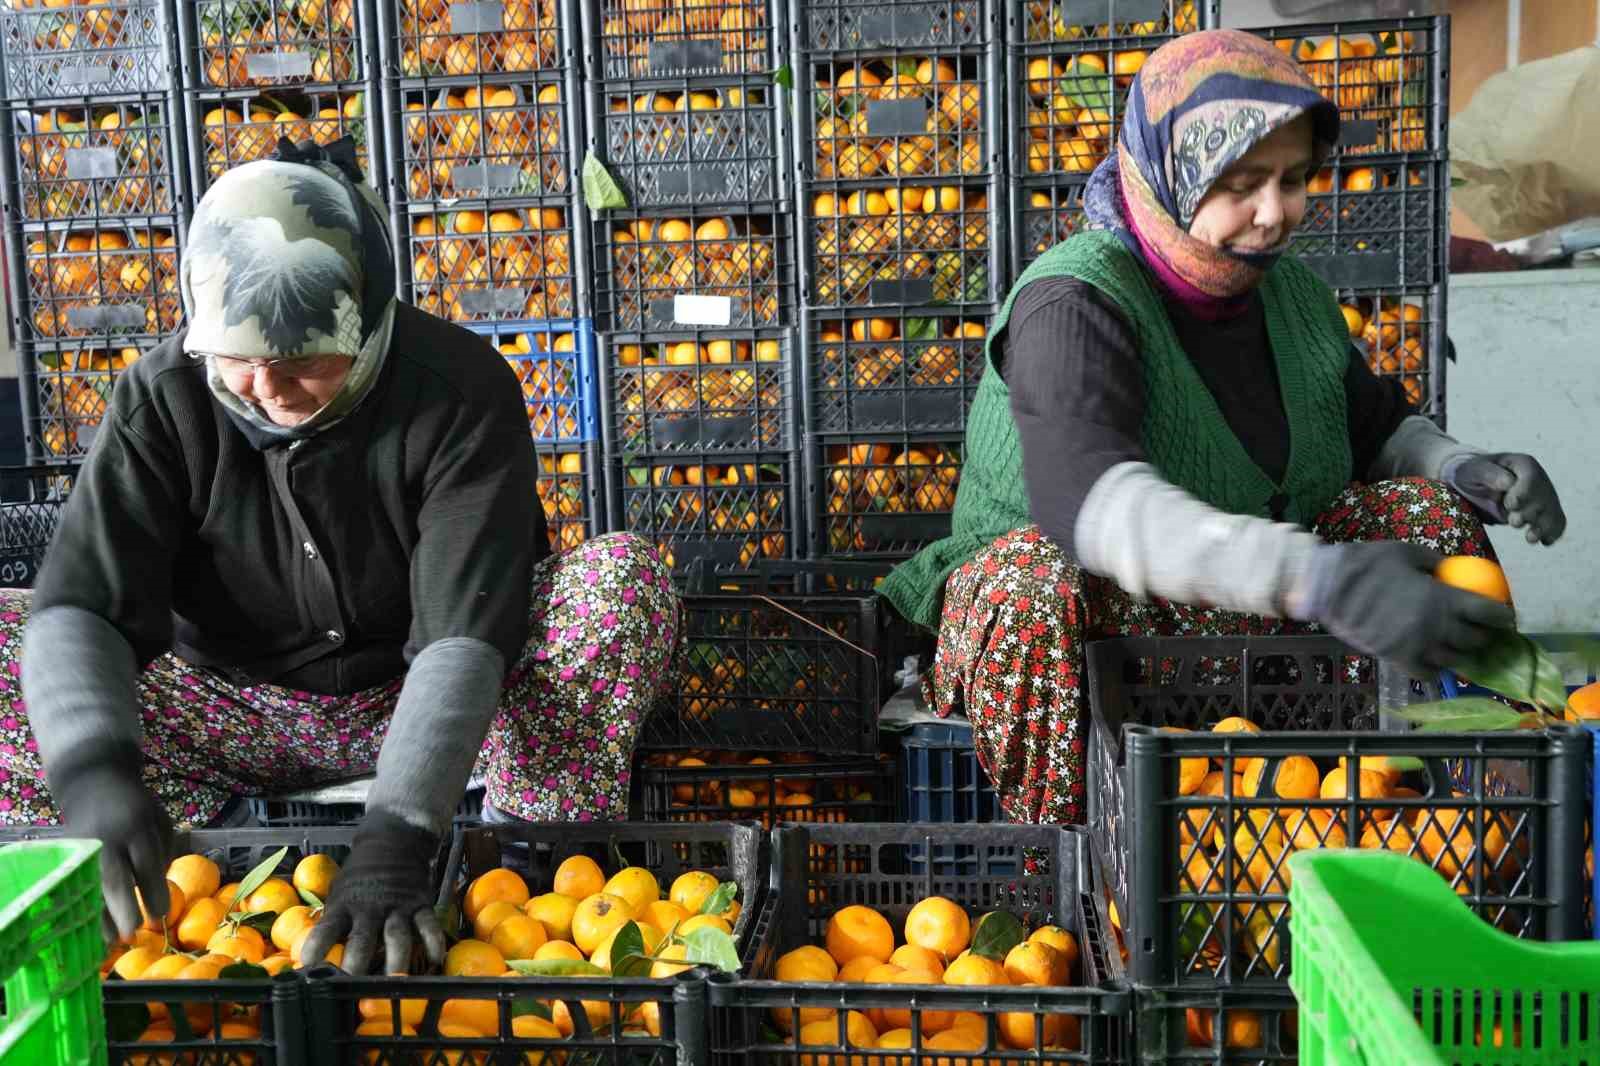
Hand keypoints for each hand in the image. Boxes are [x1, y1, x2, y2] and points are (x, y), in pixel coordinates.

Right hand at [53, 760, 172, 942]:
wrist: (93, 782)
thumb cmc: (135, 806)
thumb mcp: (158, 818)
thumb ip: (162, 850)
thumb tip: (158, 889)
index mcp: (136, 826)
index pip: (145, 862)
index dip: (151, 890)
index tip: (158, 916)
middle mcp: (107, 838)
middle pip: (114, 876)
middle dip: (123, 906)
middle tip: (131, 933)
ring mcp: (82, 846)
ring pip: (89, 885)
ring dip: (98, 915)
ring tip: (107, 941)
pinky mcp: (67, 853)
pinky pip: (75, 885)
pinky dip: (81, 907)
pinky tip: (88, 926)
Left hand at [297, 812, 444, 974]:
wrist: (393, 841)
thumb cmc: (360, 877)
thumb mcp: (339, 893)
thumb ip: (334, 922)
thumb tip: (315, 958)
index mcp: (344, 906)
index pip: (327, 928)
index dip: (317, 945)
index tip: (308, 964)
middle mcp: (369, 908)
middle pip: (363, 937)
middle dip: (357, 960)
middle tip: (352, 983)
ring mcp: (397, 906)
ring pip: (396, 934)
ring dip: (396, 958)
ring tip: (395, 980)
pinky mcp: (420, 904)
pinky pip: (428, 924)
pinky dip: (433, 941)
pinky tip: (435, 959)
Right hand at [1303, 542, 1516, 677]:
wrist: (1325, 585)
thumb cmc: (1365, 563)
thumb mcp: (1404, 552)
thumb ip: (1431, 562)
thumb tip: (1448, 569)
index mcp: (1442, 597)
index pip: (1488, 613)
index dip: (1502, 616)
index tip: (1504, 617)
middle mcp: (1434, 625)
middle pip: (1475, 641)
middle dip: (1484, 637)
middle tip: (1482, 633)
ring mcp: (1416, 645)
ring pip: (1453, 660)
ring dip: (1460, 655)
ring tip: (1460, 650)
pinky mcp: (1395, 658)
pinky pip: (1426, 672)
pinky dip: (1434, 669)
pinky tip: (1433, 661)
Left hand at [1444, 453, 1565, 544]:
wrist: (1476, 485)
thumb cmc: (1474, 474)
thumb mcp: (1475, 470)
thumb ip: (1490, 474)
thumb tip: (1508, 482)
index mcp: (1523, 465)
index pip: (1532, 478)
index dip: (1524, 493)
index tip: (1510, 505)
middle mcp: (1539, 479)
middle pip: (1543, 498)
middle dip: (1530, 513)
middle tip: (1513, 522)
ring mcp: (1544, 496)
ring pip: (1552, 512)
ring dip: (1544, 527)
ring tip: (1531, 538)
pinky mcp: (1544, 512)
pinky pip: (1557, 522)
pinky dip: (1553, 532)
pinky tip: (1545, 541)